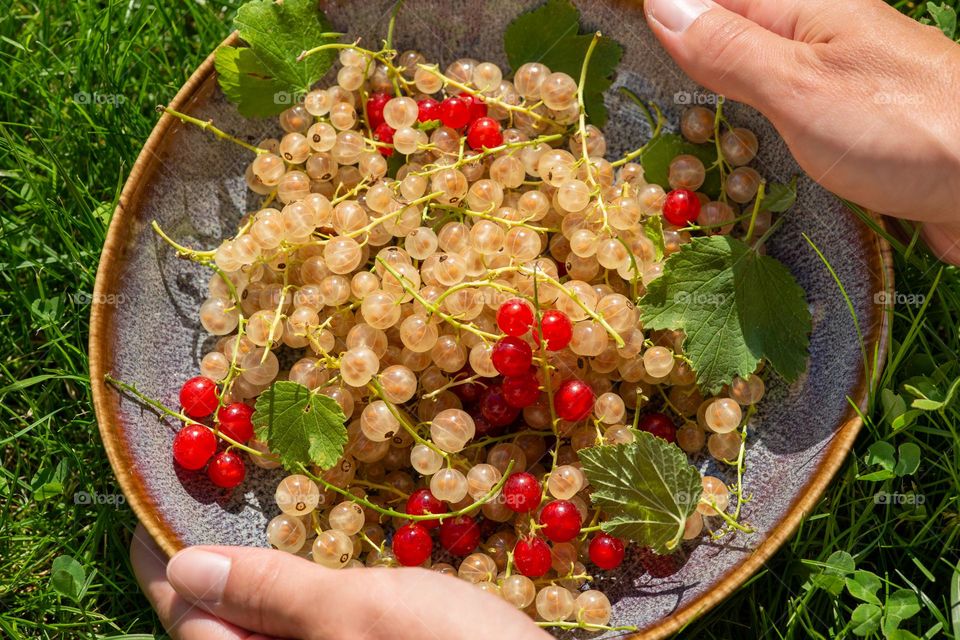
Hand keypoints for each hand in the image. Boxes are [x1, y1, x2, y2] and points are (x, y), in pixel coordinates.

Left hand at [130, 523, 550, 639]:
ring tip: (251, 521)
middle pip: (219, 634)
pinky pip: (302, 639)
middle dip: (206, 569)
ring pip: (264, 635)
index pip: (188, 624)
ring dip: (253, 582)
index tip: (146, 509)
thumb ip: (273, 592)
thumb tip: (185, 568)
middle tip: (204, 500)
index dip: (161, 564)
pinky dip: (293, 602)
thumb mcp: (359, 614)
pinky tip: (311, 566)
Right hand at [643, 0, 959, 260]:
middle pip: (724, 29)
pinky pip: (775, 107)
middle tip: (620, 74)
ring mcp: (830, 78)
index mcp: (800, 8)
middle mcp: (813, 35)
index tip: (604, 23)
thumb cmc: (902, 129)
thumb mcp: (800, 87)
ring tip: (652, 104)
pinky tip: (720, 140)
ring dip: (703, 84)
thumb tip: (661, 5)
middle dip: (673, 47)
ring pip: (747, 70)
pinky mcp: (844, 121)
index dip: (657, 10)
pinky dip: (739, 118)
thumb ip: (729, 49)